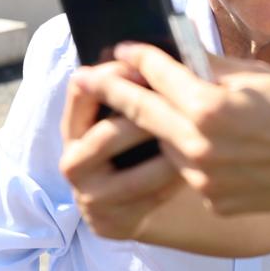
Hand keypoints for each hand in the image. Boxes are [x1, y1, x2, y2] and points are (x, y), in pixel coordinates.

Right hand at [60, 62, 183, 239]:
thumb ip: (145, 84)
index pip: (80, 91)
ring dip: (165, 158)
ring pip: (131, 175)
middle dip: (146, 121)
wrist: (139, 200)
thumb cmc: (141, 141)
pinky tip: (195, 172)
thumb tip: (172, 47)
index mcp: (74, 126)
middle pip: (106, 135)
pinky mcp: (109, 224)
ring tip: (197, 144)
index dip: (114, 76)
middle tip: (181, 108)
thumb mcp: (137, 112)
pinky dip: (171, 185)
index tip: (149, 68)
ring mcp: (88, 196)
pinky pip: (147, 201)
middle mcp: (72, 161)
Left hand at [73, 43, 269, 213]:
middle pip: (144, 115)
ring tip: (155, 115)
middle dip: (118, 94)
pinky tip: (210, 147)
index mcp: (209, 107)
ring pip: (167, 148)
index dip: (137, 59)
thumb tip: (173, 56)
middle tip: (94, 81)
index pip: (157, 76)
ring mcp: (207, 180)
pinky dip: (194, 158)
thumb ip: (206, 66)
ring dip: (163, 130)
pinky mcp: (217, 200)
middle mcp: (201, 146)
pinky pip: (192, 175)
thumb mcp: (251, 74)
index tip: (122, 51)